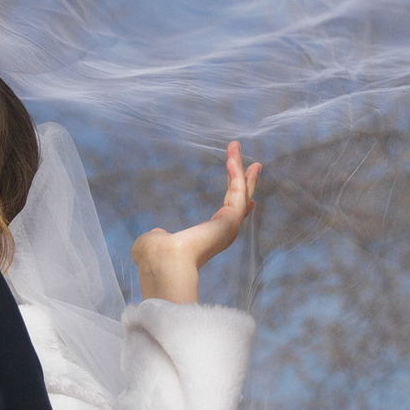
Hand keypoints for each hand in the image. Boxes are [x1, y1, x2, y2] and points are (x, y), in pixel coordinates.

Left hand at [131, 141, 262, 304]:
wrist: (163, 263)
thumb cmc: (154, 257)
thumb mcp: (155, 241)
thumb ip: (160, 236)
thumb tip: (158, 233)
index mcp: (206, 239)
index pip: (228, 218)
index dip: (236, 203)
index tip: (245, 193)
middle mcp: (222, 234)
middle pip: (240, 203)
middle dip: (247, 182)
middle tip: (254, 165)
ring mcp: (228, 227)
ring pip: (241, 193)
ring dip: (240, 169)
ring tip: (236, 147)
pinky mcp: (230, 219)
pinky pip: (237, 191)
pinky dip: (236, 173)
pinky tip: (231, 157)